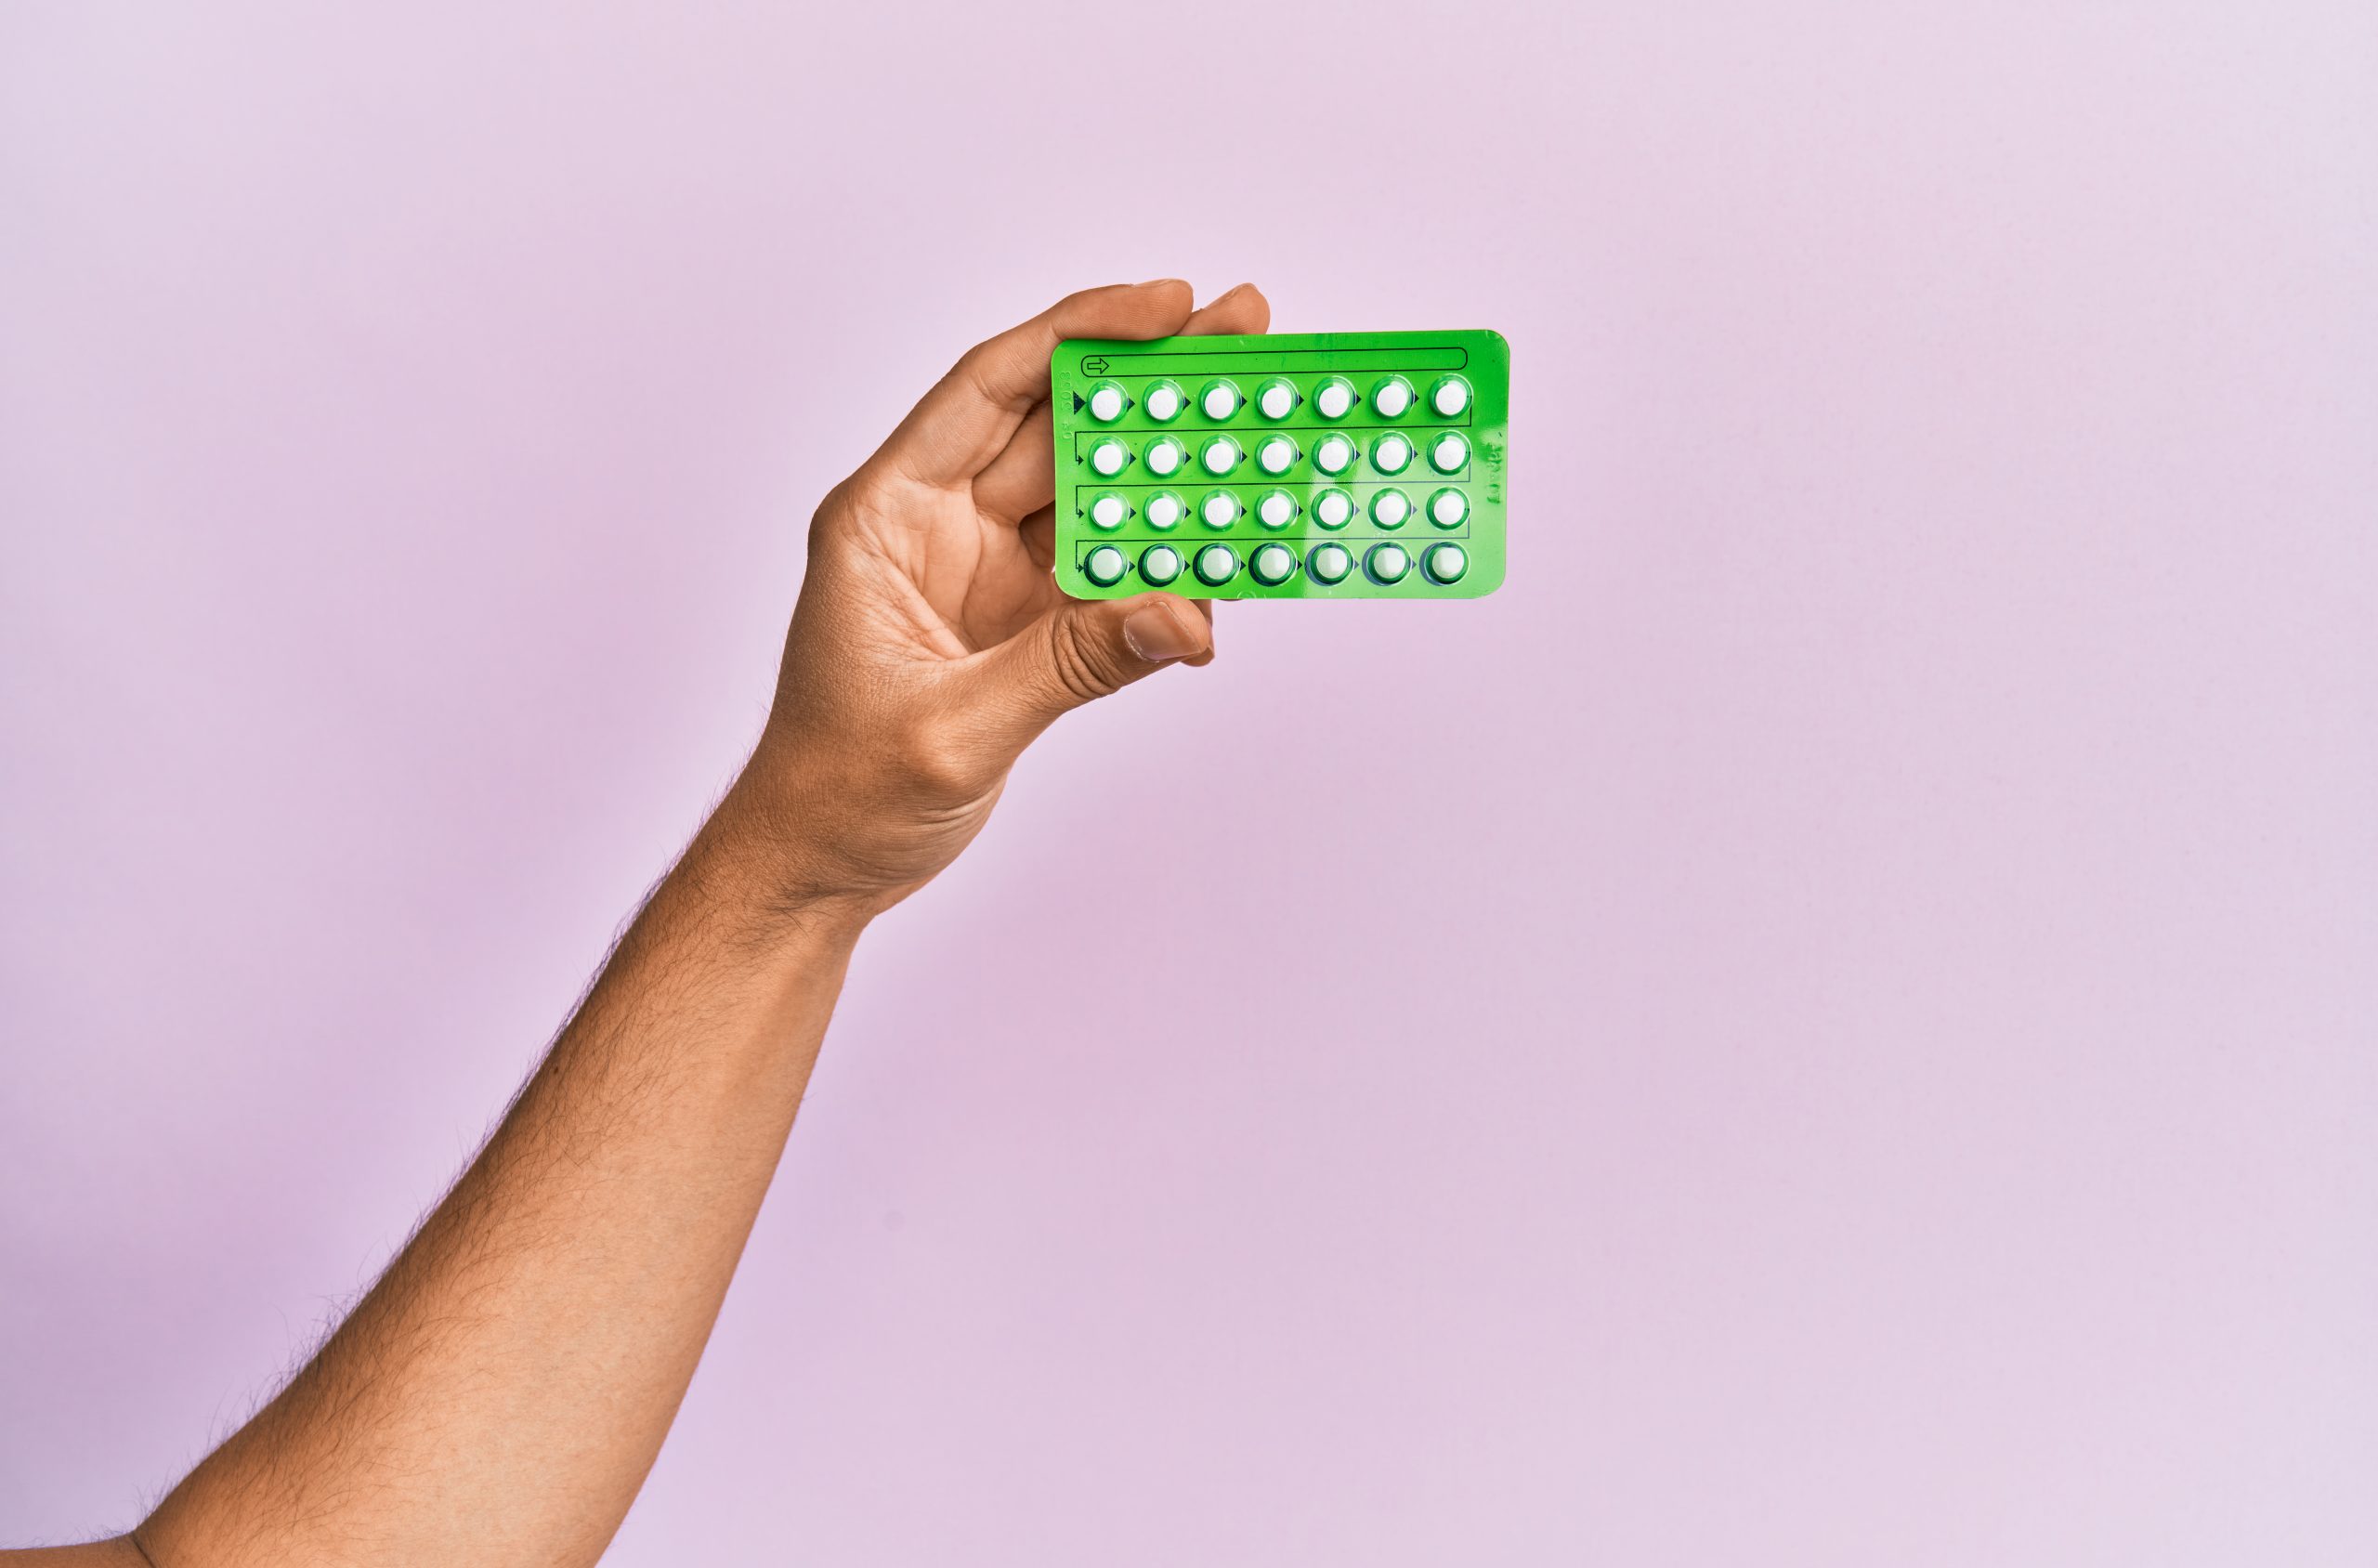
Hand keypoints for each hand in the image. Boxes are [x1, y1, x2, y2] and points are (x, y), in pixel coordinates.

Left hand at [723, 279, 1270, 914]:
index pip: (990, 390)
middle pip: (1060, 427)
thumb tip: (1181, 616)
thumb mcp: (953, 729)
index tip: (1169, 303)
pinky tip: (1231, 556)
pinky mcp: (1027, 627)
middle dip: (1154, 383)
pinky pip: (1113, 576)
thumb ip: (1071, 666)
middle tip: (1247, 333)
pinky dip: (1169, 569)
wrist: (818, 868)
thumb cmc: (837, 792)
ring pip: (1097, 496)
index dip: (1081, 335)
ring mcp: (988, 575)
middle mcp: (939, 528)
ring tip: (1261, 431)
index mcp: (886, 517)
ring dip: (1176, 472)